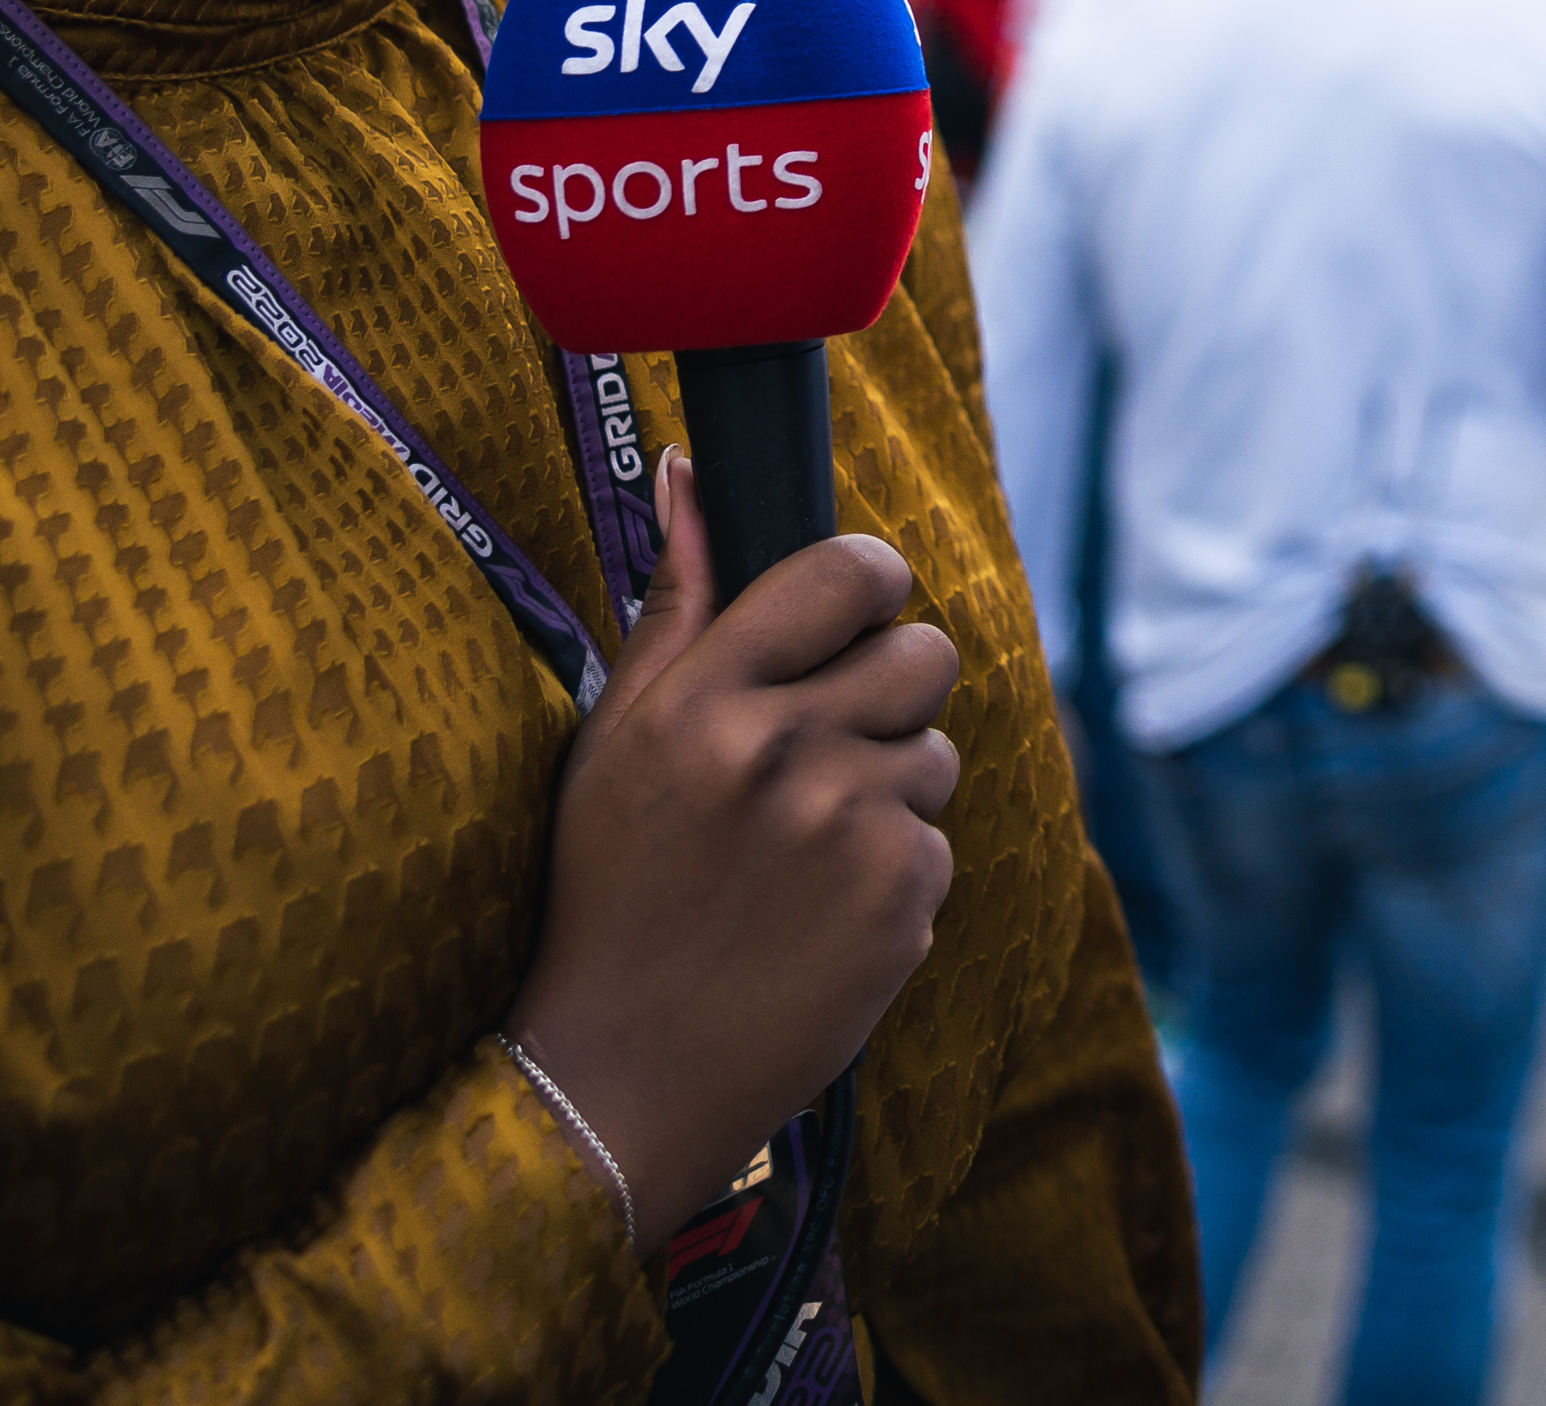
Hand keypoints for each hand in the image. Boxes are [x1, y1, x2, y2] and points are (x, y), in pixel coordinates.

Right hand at [506, 455, 963, 1246]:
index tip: (853, 611)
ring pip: (934, 751)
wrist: (623, 1075)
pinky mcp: (904, 900)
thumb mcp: (613, 742)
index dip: (867, 583)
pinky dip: (891, 870)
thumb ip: (674, 604)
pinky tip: (816, 913)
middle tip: (824, 741)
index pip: (846, 571)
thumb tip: (690, 470)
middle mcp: (784, 755)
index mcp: (705, 703)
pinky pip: (935, 839)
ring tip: (798, 849)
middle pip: (923, 652)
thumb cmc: (610, 892)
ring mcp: (852, 830)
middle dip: (889, 684)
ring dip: (885, 786)